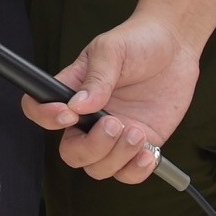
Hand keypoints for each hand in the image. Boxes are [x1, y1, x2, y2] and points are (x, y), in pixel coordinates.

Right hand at [18, 13, 195, 184]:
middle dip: (91, 147)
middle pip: (71, 152)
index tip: (69, 114)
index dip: (46, 118)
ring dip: (117, 157)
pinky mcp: (141, 144)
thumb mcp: (112, 51)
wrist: (176, 47)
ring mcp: (115, 134)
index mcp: (73, 92)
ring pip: (99, 168)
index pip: (40, 110)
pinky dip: (136, 171)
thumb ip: (96, 78)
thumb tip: (79, 105)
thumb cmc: (138, 41)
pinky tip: (148, 152)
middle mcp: (89, 118)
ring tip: (137, 132)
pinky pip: (129, 174)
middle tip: (114, 123)